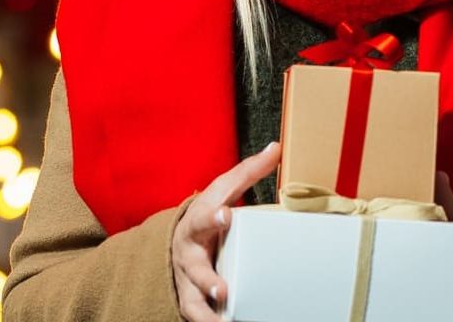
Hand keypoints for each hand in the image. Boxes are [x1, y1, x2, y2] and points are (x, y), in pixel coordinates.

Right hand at [171, 141, 281, 321]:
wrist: (175, 239)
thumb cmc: (208, 212)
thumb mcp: (223, 190)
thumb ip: (249, 172)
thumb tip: (277, 148)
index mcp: (198, 220)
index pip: (205, 214)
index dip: (214, 215)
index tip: (226, 214)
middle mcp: (188, 252)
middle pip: (194, 266)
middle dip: (206, 278)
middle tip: (222, 289)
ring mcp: (187, 279)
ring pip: (191, 300)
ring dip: (206, 313)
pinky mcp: (190, 299)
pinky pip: (197, 316)